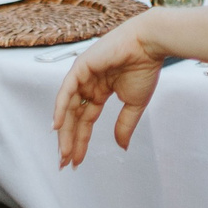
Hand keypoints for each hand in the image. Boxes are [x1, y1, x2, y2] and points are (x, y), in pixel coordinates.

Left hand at [53, 16, 171, 165]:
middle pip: (74, 117)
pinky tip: (58, 126)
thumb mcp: (134, 104)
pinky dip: (61, 108)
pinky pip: (67, 91)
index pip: (86, 119)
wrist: (149, 45)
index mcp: (101, 90)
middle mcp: (89, 84)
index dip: (81, 140)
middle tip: (65, 163)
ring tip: (64, 152)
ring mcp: (83, 75)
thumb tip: (122, 146)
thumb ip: (124, 125)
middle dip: (69, 141)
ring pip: (68, 107)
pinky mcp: (81, 67)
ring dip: (64, 130)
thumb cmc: (145, 67)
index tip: (77, 160)